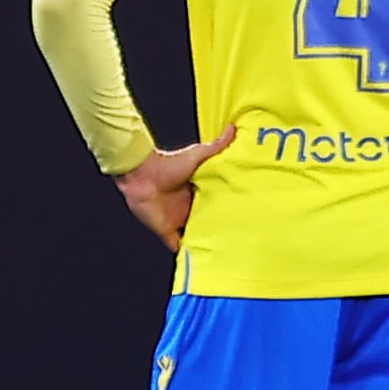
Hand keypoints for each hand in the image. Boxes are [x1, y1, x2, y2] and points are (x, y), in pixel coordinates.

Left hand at [112, 129, 235, 251]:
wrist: (142, 174)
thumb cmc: (168, 163)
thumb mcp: (197, 155)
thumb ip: (216, 146)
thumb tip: (233, 128)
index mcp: (199, 192)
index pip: (217, 203)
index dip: (229, 209)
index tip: (246, 215)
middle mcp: (190, 208)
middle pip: (209, 221)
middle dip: (221, 229)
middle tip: (241, 238)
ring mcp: (178, 220)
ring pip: (197, 235)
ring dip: (207, 242)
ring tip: (226, 253)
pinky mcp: (167, 231)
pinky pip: (179, 246)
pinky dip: (187, 253)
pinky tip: (200, 261)